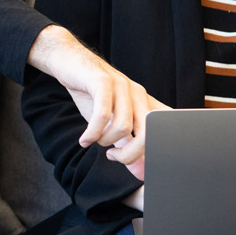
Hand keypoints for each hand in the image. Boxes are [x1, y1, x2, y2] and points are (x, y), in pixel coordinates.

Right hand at [27, 25, 163, 165]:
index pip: (165, 127)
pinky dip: (93, 133)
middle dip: (130, 154)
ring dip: (106, 141)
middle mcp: (137, 94)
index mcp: (144, 102)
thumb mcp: (111, 122)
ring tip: (94, 141)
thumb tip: (139, 172)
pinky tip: (84, 140)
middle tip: (114, 157)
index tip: (140, 168)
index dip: (157, 150)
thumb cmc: (91, 94)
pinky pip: (103, 115)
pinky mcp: (102, 81)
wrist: (70, 62)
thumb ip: (126, 145)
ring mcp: (121, 86)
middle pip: (147, 133)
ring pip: (123, 126)